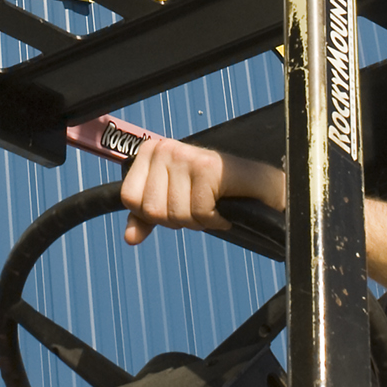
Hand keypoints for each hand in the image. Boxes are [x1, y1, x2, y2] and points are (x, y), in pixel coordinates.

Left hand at [118, 134, 233, 243]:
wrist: (257, 187)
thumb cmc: (213, 193)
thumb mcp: (172, 203)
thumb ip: (146, 217)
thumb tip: (129, 238)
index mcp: (150, 152)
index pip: (129, 198)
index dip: (151, 214)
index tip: (175, 204)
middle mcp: (165, 148)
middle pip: (151, 209)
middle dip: (177, 220)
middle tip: (197, 207)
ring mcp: (186, 156)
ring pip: (174, 213)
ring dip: (198, 221)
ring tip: (211, 206)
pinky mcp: (208, 168)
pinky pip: (199, 212)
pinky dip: (214, 220)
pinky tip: (222, 208)